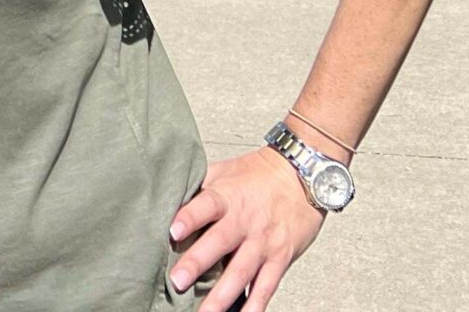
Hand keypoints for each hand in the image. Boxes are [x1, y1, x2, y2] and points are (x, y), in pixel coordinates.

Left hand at [168, 147, 324, 309]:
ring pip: (241, 272)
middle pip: (220, 242)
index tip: (172, 231)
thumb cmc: (258, 174)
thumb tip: (165, 196)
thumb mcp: (225, 171)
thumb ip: (199, 186)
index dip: (190, 217)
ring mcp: (264, 243)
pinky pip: (266, 287)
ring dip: (222, 296)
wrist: (303, 176)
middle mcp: (245, 221)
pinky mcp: (280, 259)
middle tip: (177, 281)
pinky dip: (255, 305)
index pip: (206, 205)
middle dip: (197, 263)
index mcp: (228, 196)